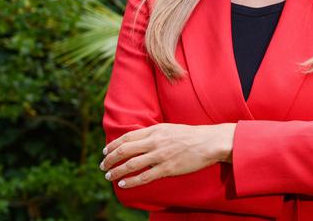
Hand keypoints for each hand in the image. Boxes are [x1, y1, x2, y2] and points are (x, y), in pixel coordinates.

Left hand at [99, 122, 235, 188]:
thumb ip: (154, 134)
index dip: (113, 145)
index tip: (105, 152)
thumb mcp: (169, 129)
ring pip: (131, 164)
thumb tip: (138, 141)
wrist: (209, 142)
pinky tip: (124, 184)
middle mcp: (155, 141)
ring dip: (117, 171)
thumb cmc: (191, 136)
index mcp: (155, 130)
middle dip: (110, 159)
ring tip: (109, 176)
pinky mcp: (167, 168)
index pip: (127, 137)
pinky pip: (144, 176)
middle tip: (103, 165)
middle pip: (125, 150)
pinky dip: (131, 181)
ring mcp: (160, 155)